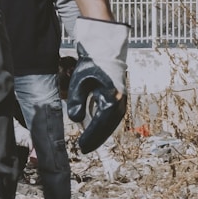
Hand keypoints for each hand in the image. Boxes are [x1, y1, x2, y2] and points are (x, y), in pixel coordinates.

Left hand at [67, 18, 128, 152]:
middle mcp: (120, 100)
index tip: (81, 147)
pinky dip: (104, 124)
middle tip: (84, 149)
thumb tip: (75, 120)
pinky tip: (95, 129)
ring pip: (112, 122)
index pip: (100, 124)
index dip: (90, 137)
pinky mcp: (120, 97)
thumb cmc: (91, 64)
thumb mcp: (79, 82)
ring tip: (89, 143)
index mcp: (111, 98)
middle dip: (96, 139)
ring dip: (101, 133)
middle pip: (108, 127)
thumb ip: (76, 101)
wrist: (105, 50)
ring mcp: (122, 99)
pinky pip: (113, 116)